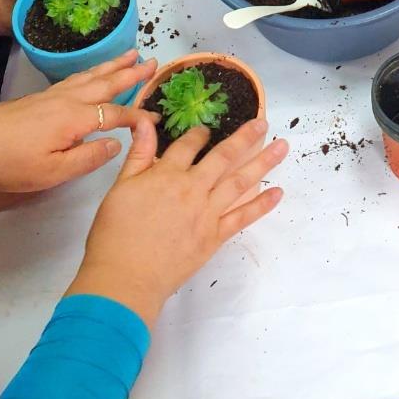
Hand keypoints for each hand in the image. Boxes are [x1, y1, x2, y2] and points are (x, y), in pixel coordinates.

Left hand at [0, 52, 157, 193]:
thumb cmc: (13, 164)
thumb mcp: (52, 172)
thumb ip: (88, 158)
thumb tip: (118, 143)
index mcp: (76, 119)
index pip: (116, 114)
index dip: (138, 116)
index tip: (157, 118)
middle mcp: (70, 100)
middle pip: (107, 83)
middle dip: (131, 73)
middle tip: (154, 62)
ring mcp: (56, 95)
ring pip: (92, 75)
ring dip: (114, 65)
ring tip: (132, 55)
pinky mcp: (44, 96)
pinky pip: (78, 77)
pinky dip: (94, 70)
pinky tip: (97, 71)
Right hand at [66, 117, 287, 328]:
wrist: (124, 278)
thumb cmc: (115, 234)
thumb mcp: (120, 187)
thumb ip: (138, 153)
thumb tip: (145, 121)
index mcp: (167, 174)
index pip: (188, 145)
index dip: (198, 134)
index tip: (206, 128)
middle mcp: (193, 188)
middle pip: (223, 156)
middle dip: (245, 137)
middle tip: (263, 122)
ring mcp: (207, 213)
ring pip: (240, 182)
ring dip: (263, 162)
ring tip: (283, 147)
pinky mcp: (215, 237)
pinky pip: (243, 218)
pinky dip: (262, 205)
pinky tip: (278, 193)